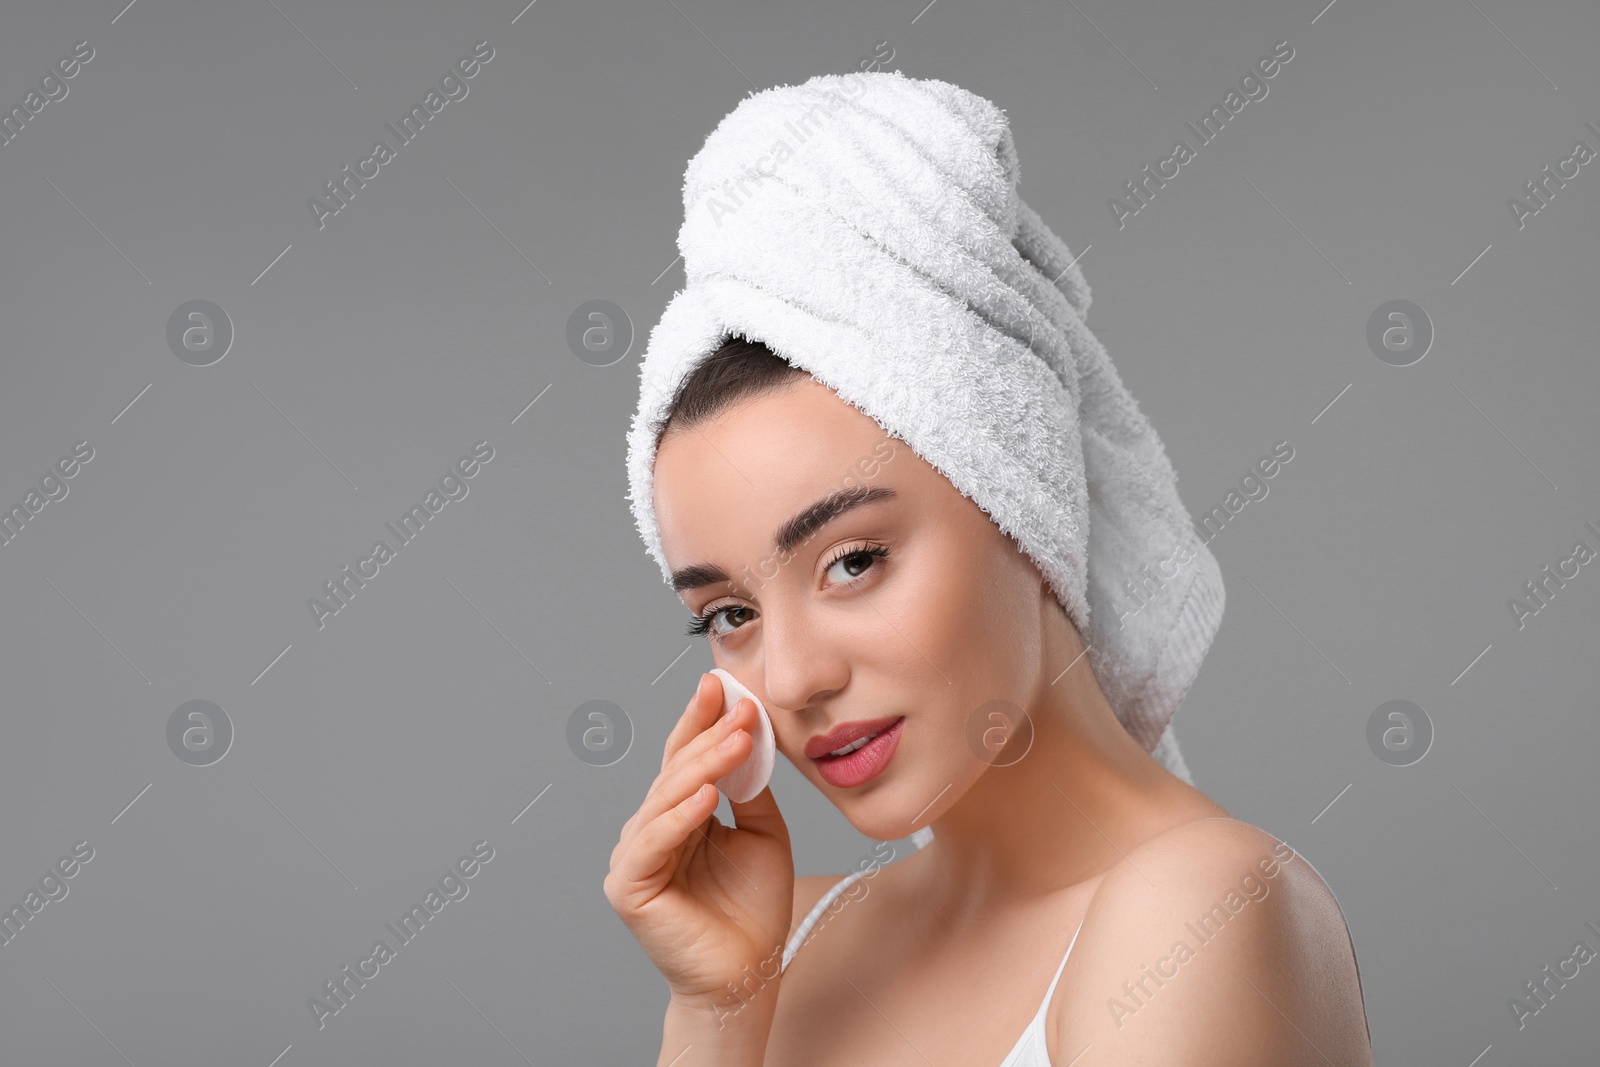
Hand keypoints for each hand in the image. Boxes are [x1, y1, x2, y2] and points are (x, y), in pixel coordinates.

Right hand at [604, 672, 794, 1009]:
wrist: (749, 972)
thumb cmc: (752, 909)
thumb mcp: (765, 834)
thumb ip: (752, 790)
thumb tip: (747, 736)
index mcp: (680, 814)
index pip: (686, 757)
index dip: (701, 720)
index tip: (722, 684)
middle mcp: (651, 830)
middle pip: (676, 771)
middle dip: (709, 735)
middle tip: (740, 708)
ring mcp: (636, 857)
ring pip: (666, 799)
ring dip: (703, 766)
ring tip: (736, 741)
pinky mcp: (629, 887)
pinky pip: (654, 843)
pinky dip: (680, 817)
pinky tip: (708, 797)